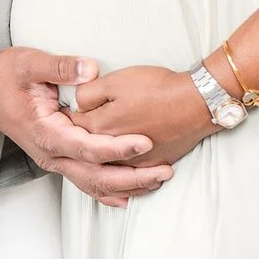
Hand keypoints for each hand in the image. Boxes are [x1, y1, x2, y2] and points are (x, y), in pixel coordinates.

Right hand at [0, 46, 172, 206]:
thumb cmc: (5, 75)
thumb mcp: (29, 63)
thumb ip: (61, 67)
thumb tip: (90, 69)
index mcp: (46, 132)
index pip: (88, 147)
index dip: (118, 147)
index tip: (145, 142)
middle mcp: (50, 153)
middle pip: (96, 176)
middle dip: (132, 176)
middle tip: (164, 171)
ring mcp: (53, 160)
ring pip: (92, 184)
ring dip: (125, 186)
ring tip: (157, 181)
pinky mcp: (57, 158)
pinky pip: (85, 182)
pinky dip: (107, 192)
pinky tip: (129, 196)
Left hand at [70, 64, 218, 171]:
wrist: (196, 103)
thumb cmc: (157, 89)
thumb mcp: (116, 81)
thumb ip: (88, 93)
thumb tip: (74, 103)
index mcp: (100, 127)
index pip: (72, 126)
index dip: (66, 116)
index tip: (62, 112)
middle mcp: (112, 151)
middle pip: (87, 150)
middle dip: (79, 141)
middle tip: (74, 131)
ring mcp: (134, 162)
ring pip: (107, 168)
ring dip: (99, 162)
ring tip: (95, 155)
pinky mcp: (152, 165)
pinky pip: (131, 176)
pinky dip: (123, 176)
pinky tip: (122, 174)